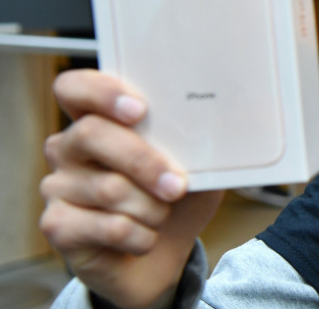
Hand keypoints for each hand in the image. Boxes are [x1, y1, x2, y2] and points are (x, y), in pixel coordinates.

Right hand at [40, 71, 223, 308]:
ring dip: (154, 208)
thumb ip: (202, 140)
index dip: (101, 92)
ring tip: (164, 214)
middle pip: (92, 133)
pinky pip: (108, 227)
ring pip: (109, 188)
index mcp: (99, 120)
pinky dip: (142, 236)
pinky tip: (146, 238)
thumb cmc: (175, 199)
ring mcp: (58, 186)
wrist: (162, 255)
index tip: (139, 109)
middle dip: (144, 160)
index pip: (75, 88)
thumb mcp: (198, 164)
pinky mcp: (58, 225)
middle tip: (177, 184)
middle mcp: (69, 148)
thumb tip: (234, 121)